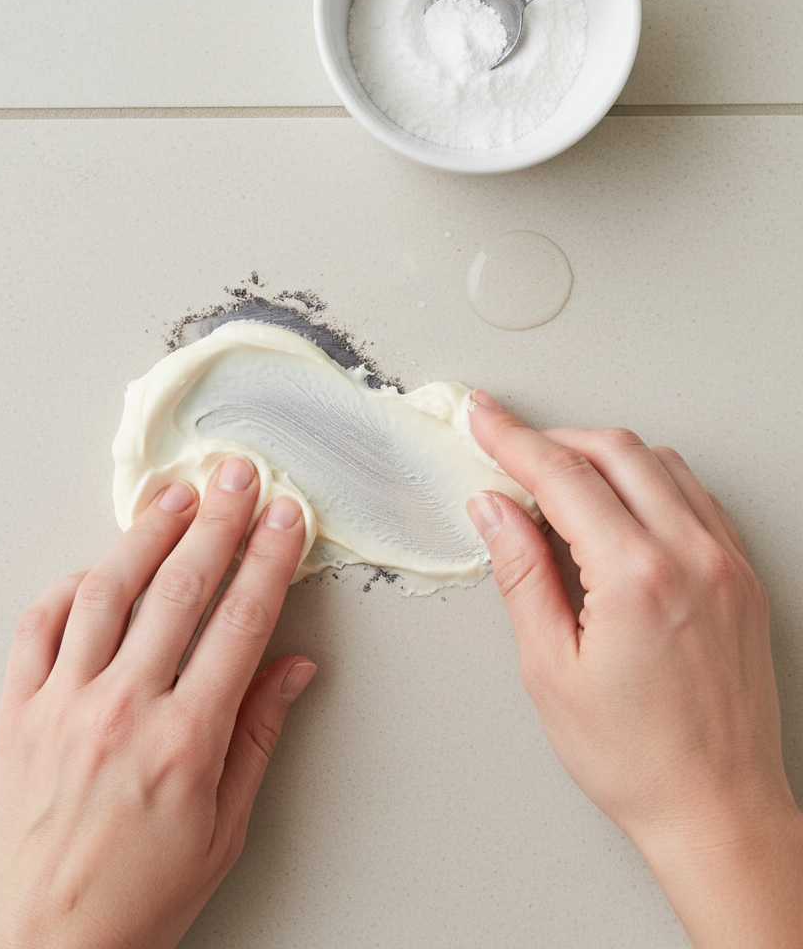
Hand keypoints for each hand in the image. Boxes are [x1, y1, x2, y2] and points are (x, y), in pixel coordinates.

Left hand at [0, 456, 313, 948]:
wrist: (35, 947)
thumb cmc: (134, 901)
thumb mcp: (221, 830)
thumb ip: (257, 737)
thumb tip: (294, 669)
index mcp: (185, 741)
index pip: (241, 622)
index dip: (269, 560)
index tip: (286, 518)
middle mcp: (123, 709)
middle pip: (180, 589)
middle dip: (217, 521)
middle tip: (237, 477)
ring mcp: (63, 703)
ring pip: (107, 591)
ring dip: (146, 535)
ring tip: (174, 496)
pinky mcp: (16, 709)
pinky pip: (38, 626)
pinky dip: (68, 586)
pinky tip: (95, 566)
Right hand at [466, 391, 801, 948]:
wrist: (717, 807)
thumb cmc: (635, 756)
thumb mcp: (551, 668)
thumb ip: (521, 573)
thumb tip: (495, 508)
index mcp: (638, 578)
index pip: (562, 477)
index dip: (512, 439)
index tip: (483, 417)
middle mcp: (692, 556)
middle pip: (615, 451)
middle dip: (554, 438)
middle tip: (508, 446)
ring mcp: (726, 562)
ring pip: (660, 463)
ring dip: (602, 454)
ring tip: (557, 480)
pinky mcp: (743, 575)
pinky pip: (694, 495)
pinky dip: (648, 480)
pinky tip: (617, 505)